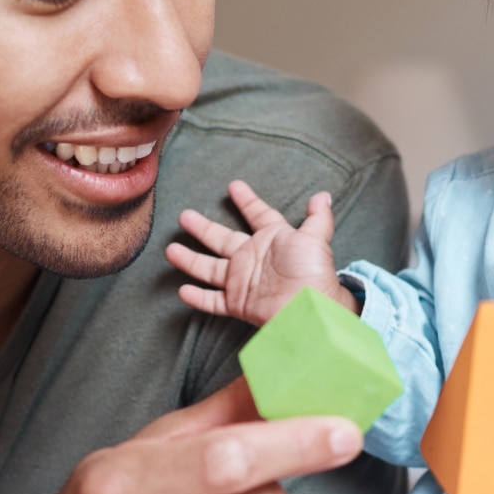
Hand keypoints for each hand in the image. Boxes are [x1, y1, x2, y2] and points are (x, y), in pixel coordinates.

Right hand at [165, 178, 353, 324]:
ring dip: (191, 259)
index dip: (248, 201)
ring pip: (209, 268)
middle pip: (221, 239)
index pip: (258, 215)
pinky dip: (198, 297)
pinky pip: (213, 300)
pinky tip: (182, 290)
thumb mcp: (316, 239)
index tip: (234, 186)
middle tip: (184, 216)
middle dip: (203, 228)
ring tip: (170, 250)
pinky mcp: (238, 303)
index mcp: (272, 239)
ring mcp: (243, 281)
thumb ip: (318, 217)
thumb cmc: (313, 272)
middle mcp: (253, 258)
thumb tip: (322, 195)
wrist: (310, 308)